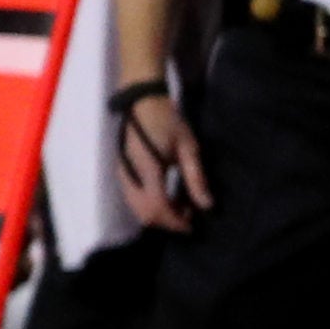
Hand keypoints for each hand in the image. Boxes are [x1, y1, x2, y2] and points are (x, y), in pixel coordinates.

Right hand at [114, 86, 210, 231]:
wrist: (142, 102)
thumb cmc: (168, 120)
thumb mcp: (189, 147)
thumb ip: (196, 178)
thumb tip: (207, 206)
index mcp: (149, 170)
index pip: (159, 208)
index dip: (176, 222)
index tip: (193, 226)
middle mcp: (131, 176)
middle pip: (145, 214)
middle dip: (167, 222)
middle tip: (188, 216)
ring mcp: (123, 175)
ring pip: (137, 208)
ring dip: (157, 215)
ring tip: (179, 206)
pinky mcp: (122, 172)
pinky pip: (133, 199)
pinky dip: (148, 206)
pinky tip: (166, 196)